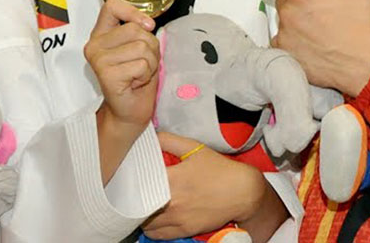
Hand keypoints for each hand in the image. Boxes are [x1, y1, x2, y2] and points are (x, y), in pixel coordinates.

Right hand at [84, 0, 158, 130]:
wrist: (131, 110)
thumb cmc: (137, 77)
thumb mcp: (140, 46)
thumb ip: (140, 31)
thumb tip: (148, 24)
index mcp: (101, 34)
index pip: (111, 6)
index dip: (132, 11)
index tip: (146, 25)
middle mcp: (95, 45)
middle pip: (135, 29)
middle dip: (150, 46)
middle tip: (142, 63)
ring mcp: (98, 59)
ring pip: (141, 47)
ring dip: (150, 62)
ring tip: (139, 74)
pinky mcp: (106, 74)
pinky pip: (141, 64)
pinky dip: (146, 74)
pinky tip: (135, 83)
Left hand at [143, 133, 286, 241]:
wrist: (242, 192)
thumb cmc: (219, 168)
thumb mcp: (195, 148)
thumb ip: (169, 140)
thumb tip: (150, 137)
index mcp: (172, 179)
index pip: (138, 183)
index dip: (129, 181)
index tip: (127, 177)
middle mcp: (171, 202)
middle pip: (138, 206)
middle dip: (133, 199)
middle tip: (133, 191)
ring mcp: (177, 219)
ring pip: (146, 224)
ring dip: (141, 215)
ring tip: (143, 205)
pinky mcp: (184, 231)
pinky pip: (158, 236)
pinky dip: (152, 229)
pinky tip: (154, 218)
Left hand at [266, 0, 369, 95]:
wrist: (364, 65)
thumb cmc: (361, 25)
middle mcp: (288, 15)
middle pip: (280, 0)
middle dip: (293, 0)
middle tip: (313, 5)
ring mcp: (285, 38)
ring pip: (282, 23)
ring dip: (293, 22)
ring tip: (314, 27)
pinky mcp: (287, 57)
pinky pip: (281, 44)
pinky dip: (291, 43)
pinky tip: (308, 44)